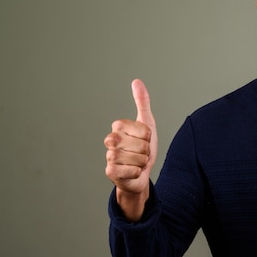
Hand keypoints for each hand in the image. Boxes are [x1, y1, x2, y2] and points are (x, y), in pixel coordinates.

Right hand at [104, 79, 157, 219]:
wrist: (139, 175)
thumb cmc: (142, 149)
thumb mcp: (147, 124)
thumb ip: (142, 102)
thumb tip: (136, 81)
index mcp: (118, 127)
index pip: (142, 129)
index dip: (147, 136)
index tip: (143, 139)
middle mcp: (110, 140)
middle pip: (140, 144)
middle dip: (146, 150)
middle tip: (140, 153)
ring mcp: (109, 156)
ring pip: (137, 158)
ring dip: (142, 162)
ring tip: (137, 162)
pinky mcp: (110, 172)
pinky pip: (132, 171)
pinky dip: (137, 172)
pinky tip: (131, 172)